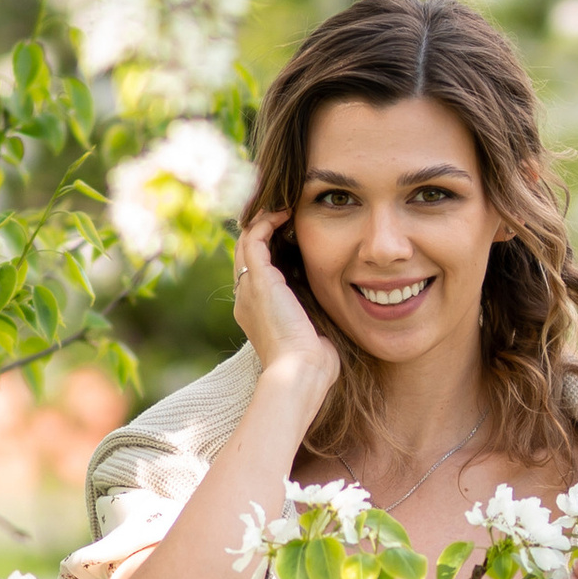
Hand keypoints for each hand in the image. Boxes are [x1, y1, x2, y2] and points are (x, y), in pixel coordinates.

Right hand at [233, 214, 340, 418]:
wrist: (299, 372)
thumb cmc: (312, 365)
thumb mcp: (312, 337)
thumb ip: (314, 321)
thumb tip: (331, 316)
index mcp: (256, 313)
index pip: (255, 273)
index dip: (269, 252)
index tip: (290, 237)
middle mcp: (246, 299)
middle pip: (247, 254)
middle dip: (263, 231)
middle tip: (284, 214)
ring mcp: (248, 288)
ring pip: (246, 242)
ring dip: (263, 220)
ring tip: (283, 207)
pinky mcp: (258, 279)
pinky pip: (254, 238)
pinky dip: (267, 222)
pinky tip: (285, 213)